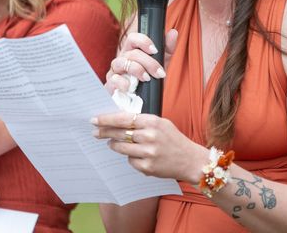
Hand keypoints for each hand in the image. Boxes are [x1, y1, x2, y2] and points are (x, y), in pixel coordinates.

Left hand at [92, 111, 206, 183]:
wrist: (190, 160)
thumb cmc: (173, 139)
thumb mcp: (160, 123)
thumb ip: (142, 121)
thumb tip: (117, 118)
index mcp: (153, 122)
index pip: (124, 118)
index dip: (107, 119)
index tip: (96, 119)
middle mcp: (150, 137)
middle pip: (119, 133)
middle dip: (104, 132)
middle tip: (95, 132)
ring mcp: (148, 153)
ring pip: (121, 148)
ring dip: (114, 145)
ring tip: (111, 142)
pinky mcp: (148, 167)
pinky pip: (130, 161)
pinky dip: (130, 157)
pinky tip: (134, 155)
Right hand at [104, 29, 177, 94]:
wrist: (140, 102)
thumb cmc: (148, 80)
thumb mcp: (160, 64)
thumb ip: (166, 49)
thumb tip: (173, 33)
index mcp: (132, 51)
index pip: (133, 38)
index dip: (143, 41)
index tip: (155, 50)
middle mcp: (122, 59)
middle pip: (131, 53)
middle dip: (148, 62)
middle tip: (160, 72)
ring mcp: (115, 71)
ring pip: (121, 63)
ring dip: (136, 70)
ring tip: (147, 79)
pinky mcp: (110, 84)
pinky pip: (113, 79)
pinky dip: (122, 82)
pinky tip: (130, 87)